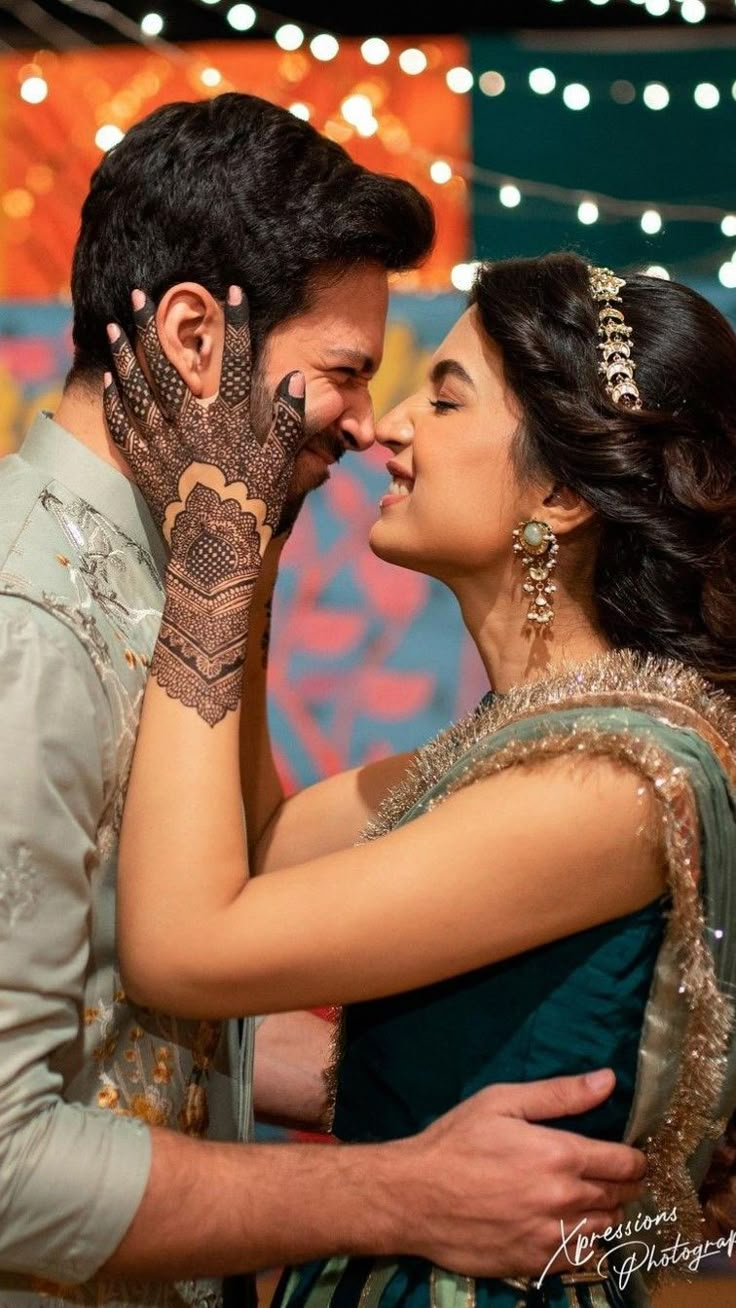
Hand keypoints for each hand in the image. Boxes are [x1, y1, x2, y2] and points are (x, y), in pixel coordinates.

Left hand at [103, 286, 304, 725]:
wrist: (214, 556)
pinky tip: (111, 379)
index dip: (235, 324)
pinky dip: (116, 399)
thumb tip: (298, 379)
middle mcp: (192, 425)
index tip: (233, 293)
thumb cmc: (252, 510)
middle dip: (157, 325)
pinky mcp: (144, 465)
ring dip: (127, 354)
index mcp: (228, 422)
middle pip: (172, 364)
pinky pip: (124, 425)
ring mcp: (163, 444)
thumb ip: (288, 420)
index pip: (233, 362)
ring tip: (118, 325)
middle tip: (145, 293)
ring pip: (139, 388)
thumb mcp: (280, 464)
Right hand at [393, 1070, 645, 1279]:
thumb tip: (608, 1080)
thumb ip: (560, 1094)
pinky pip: (580, 1256)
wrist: (414, 1197)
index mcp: (560, 1155)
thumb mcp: (502, 1102)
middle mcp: (564, 1200)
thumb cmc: (456, 1141)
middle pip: (618, 1196)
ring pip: (604, 1228)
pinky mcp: (537, 1264)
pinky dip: (582, 1241)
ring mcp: (551, 1236)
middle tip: (611, 1175)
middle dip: (622, 1184)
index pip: (623, 1163)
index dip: (635, 1159)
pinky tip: (565, 1225)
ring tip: (588, 1199)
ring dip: (605, 1212)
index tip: (633, 1157)